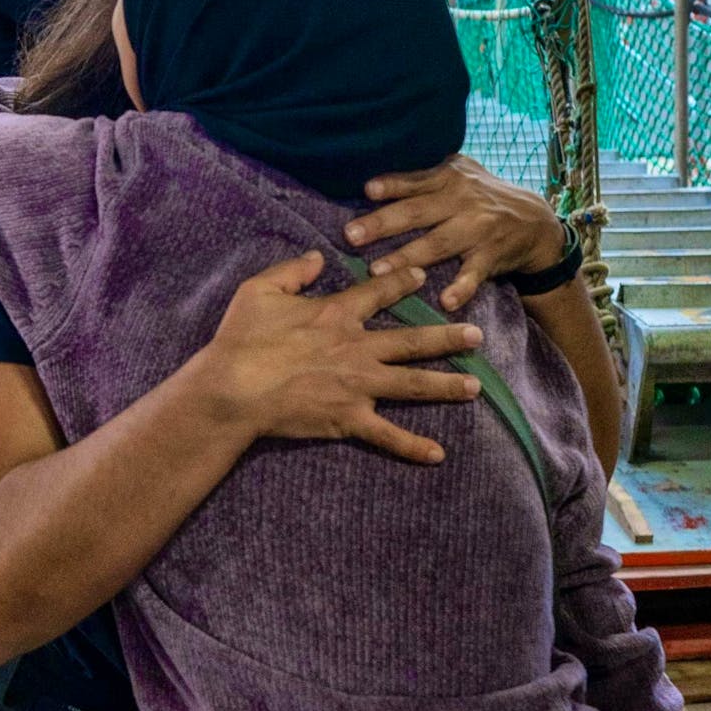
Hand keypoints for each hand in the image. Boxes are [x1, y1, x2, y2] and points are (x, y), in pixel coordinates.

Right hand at [205, 250, 482, 464]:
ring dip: (445, 385)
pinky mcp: (349, 419)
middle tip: (476, 335)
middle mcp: (357, 348)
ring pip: (412, 384)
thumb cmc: (242, 338)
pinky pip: (387, 436)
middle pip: (412, 341)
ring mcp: (358, 386)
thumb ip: (292, 270)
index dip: (402, 281)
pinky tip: (438, 454)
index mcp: (337, 314)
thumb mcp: (259, 289)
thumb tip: (317, 256)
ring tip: (475, 387)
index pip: (379, 292)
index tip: (423, 276)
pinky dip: (412, 446)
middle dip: (447, 337)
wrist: (233, 389)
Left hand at [343, 156, 564, 311]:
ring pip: (438, 243)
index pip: (416, 181)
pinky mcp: (491, 255)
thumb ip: (424, 178)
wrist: (534, 221)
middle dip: (383, 224)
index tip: (367, 190)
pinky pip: (474, 273)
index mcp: (450, 178)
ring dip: (407, 257)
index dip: (393, 185)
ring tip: (378, 270)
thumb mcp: (460, 175)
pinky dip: (461, 287)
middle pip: (418, 212)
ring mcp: (478, 228)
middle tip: (351, 235)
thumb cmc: (483, 197)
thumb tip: (372, 182)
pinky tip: (446, 302)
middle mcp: (463, 200)